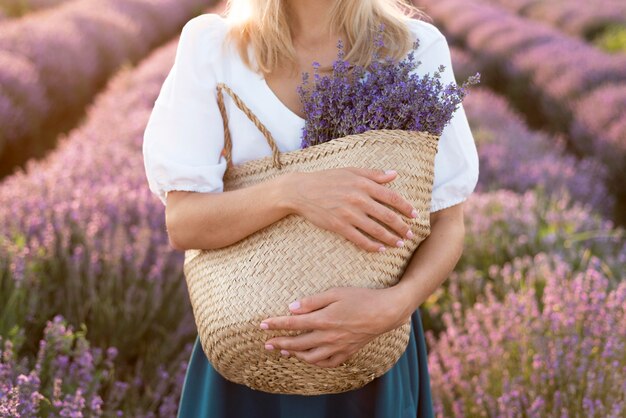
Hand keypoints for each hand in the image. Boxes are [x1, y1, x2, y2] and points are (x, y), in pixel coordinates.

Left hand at [259, 287, 410, 367]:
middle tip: (267, 343)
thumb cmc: (360, 298)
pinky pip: (327, 363)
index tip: (262, 325)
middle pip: (297, 344)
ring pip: (310, 357)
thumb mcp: (335, 293)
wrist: (385, 312)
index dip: (276, 325)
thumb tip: (291, 308)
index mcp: (323, 320)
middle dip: (280, 343)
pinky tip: (308, 358)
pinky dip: (314, 363)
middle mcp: (328, 337)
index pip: (293, 324)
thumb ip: (312, 301)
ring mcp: (338, 347)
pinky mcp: (347, 352)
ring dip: (294, 355)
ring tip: (283, 351)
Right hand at [281, 168, 417, 251]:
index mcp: (363, 184)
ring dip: (390, 238)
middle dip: (401, 227)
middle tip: (410, 234)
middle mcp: (358, 199)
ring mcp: (349, 214)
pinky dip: (372, 246)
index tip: (415, 215)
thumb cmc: (327, 179)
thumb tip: (394, 174)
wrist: (301, 190)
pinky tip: (380, 249)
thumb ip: (373, 174)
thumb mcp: (351, 171)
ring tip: (399, 244)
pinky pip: (360, 239)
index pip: (391, 197)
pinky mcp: (339, 226)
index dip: (405, 207)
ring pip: (376, 230)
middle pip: (387, 216)